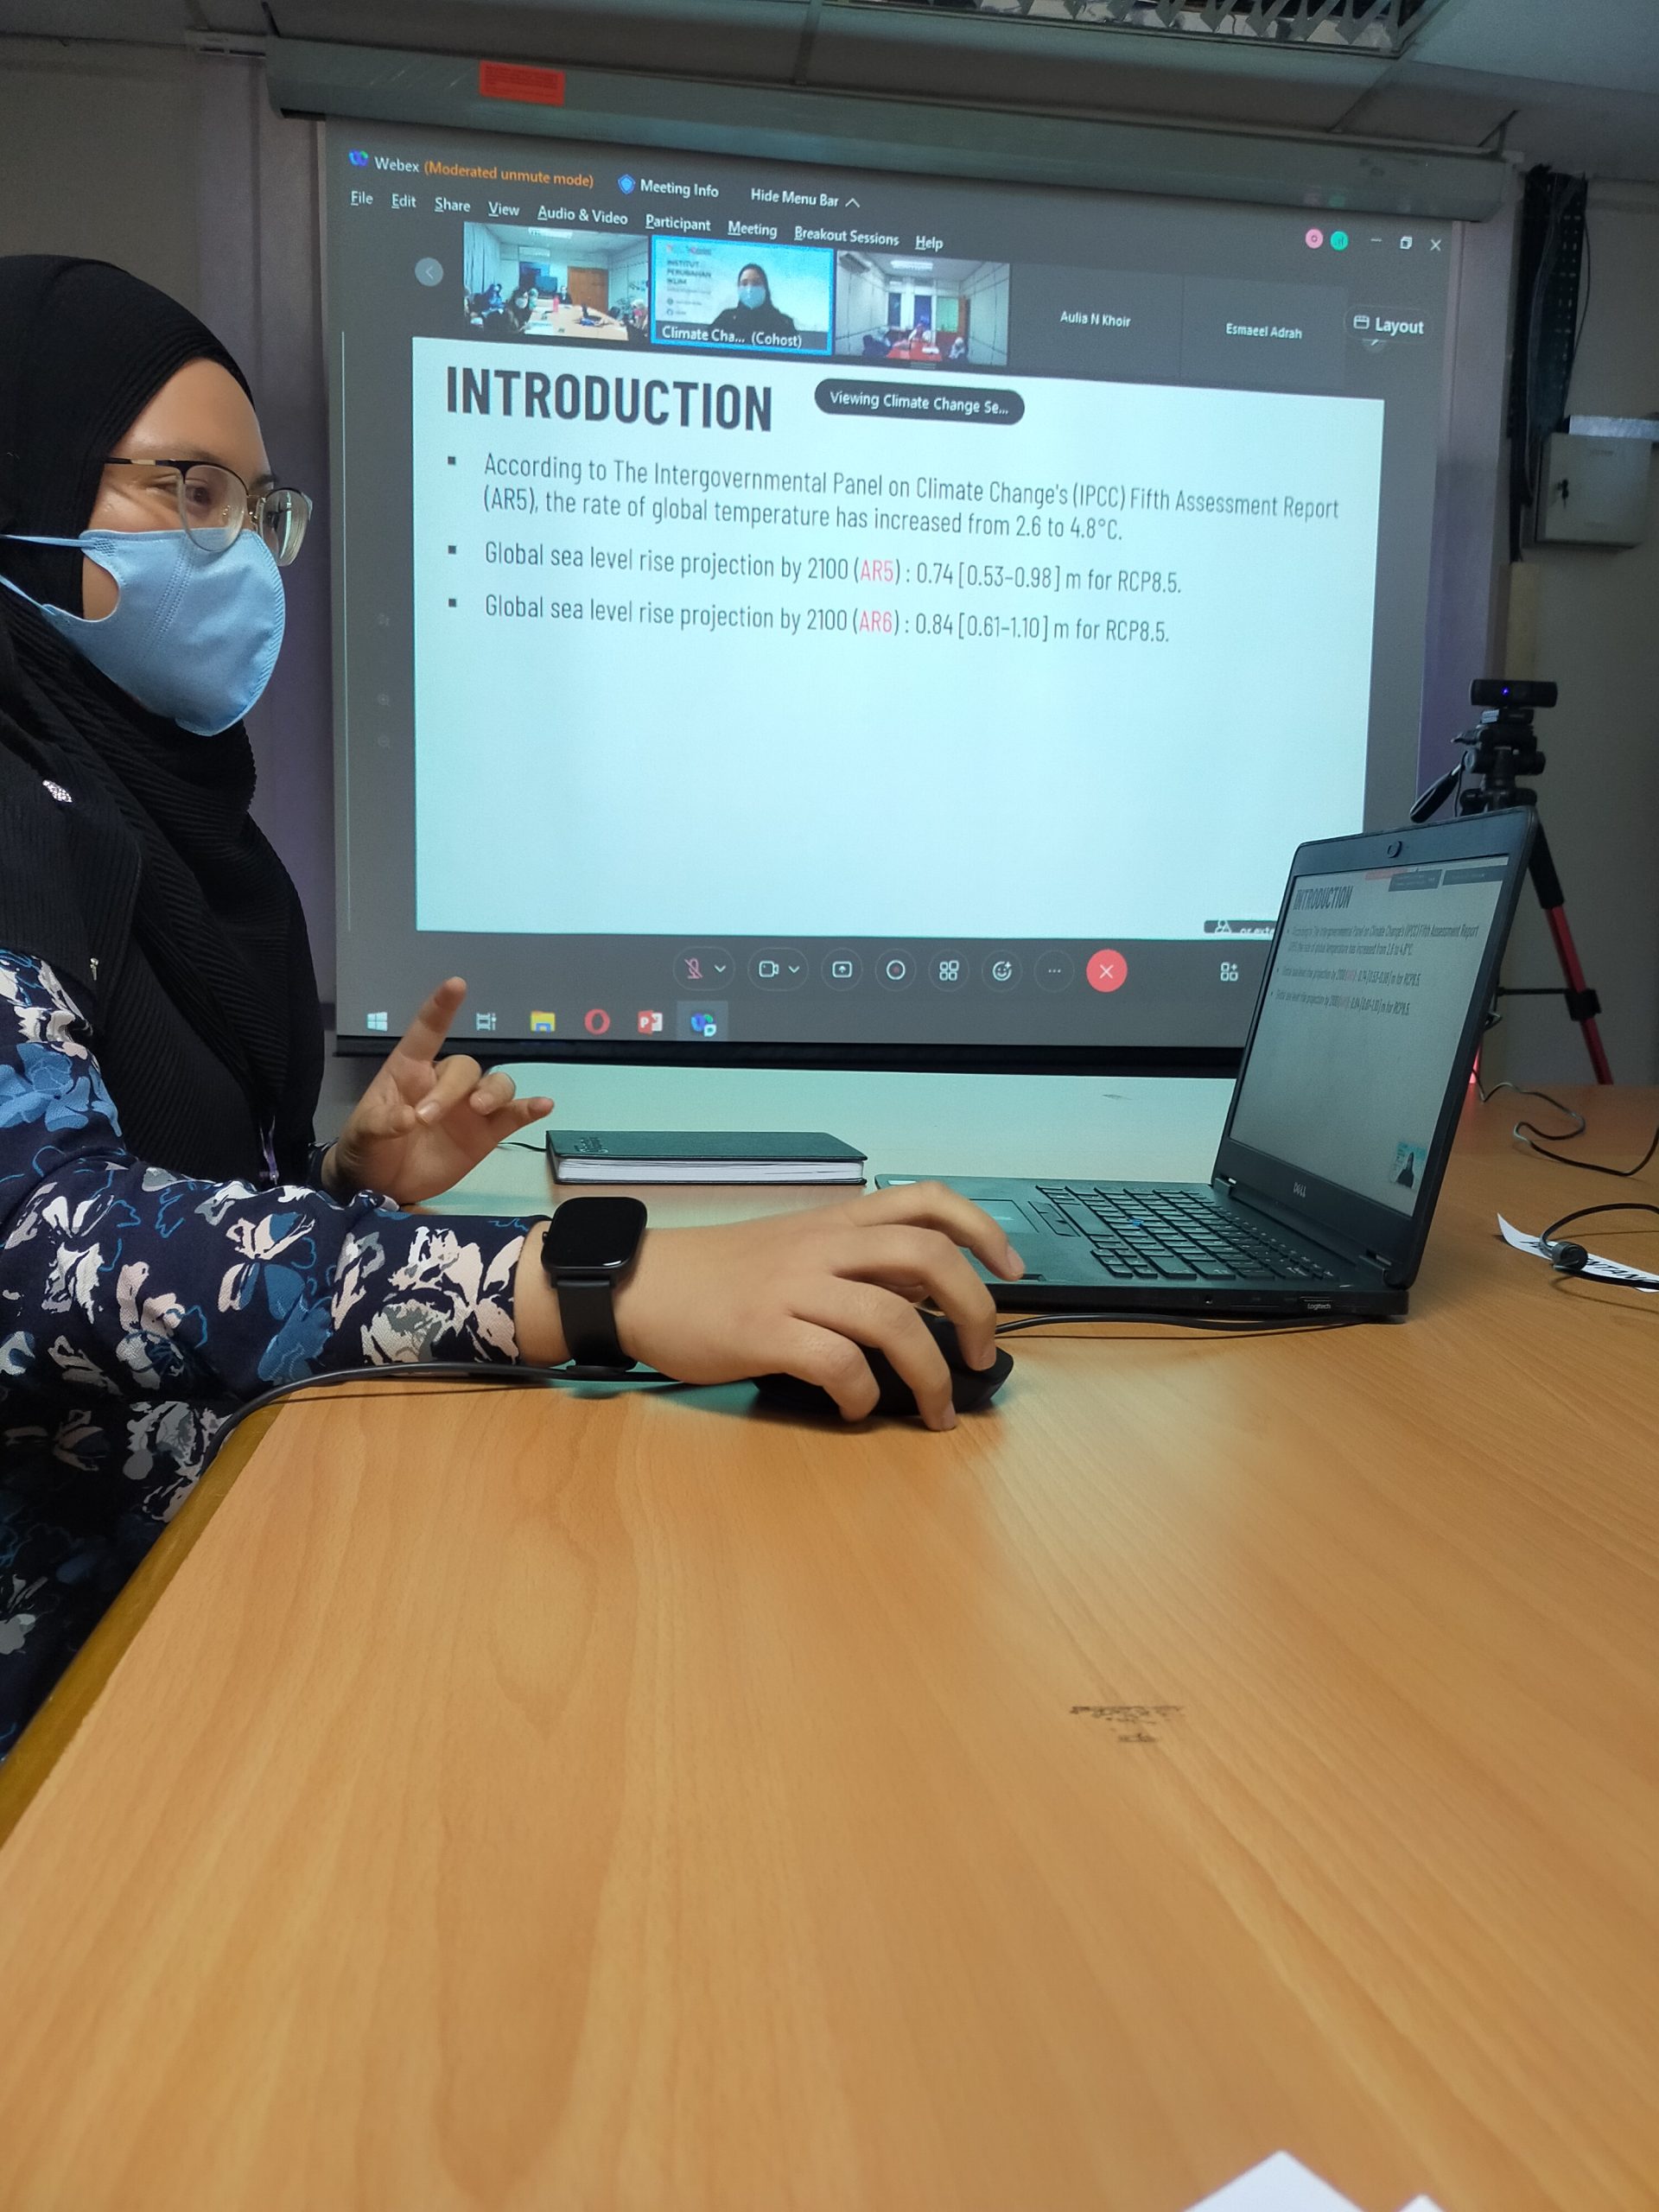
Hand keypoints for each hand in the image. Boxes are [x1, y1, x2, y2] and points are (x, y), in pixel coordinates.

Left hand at [324, 978, 552, 1205]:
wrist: (382, 1185)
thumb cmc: (368, 1147)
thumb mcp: (363, 1134)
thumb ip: (382, 1124)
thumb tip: (409, 1119)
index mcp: (410, 1071)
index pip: (428, 1032)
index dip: (442, 1008)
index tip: (457, 985)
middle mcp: (444, 1083)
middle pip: (465, 1068)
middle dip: (451, 1090)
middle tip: (427, 1119)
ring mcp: (469, 1108)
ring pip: (496, 1085)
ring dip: (493, 1094)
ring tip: (481, 1111)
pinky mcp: (485, 1133)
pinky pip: (513, 1116)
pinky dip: (530, 1110)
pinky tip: (544, 1106)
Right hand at [513, 1183, 1024, 1431]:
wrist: (639, 1285)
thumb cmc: (720, 1277)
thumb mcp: (796, 1251)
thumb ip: (858, 1264)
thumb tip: (927, 1296)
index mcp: (837, 1223)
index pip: (928, 1201)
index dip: (983, 1230)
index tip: (1011, 1270)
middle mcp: (824, 1247)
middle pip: (929, 1258)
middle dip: (976, 1310)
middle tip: (983, 1356)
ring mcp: (794, 1288)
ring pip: (893, 1319)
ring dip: (932, 1374)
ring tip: (937, 1410)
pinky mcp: (763, 1332)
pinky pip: (837, 1364)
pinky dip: (863, 1395)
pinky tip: (858, 1409)